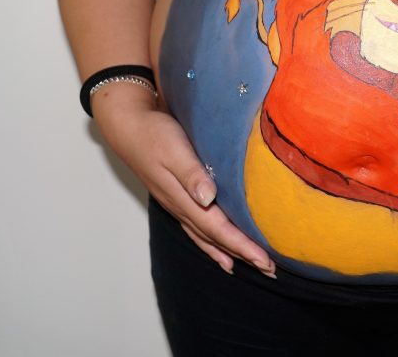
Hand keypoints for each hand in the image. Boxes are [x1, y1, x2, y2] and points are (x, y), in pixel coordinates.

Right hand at [92, 82, 274, 277]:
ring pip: (208, 237)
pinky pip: (198, 229)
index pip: (219, 229)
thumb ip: (191, 174)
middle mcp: (181, 207)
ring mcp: (178, 205)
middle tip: (270, 270)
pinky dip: (212, 244)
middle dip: (244, 255)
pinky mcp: (178, 198)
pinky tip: (220, 251)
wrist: (127, 126)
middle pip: (216, 239)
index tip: (265, 261)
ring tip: (251, 266)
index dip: (243, 246)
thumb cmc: (153, 134)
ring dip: (230, 253)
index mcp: (184, 198)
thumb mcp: (174, 149)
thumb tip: (208, 198)